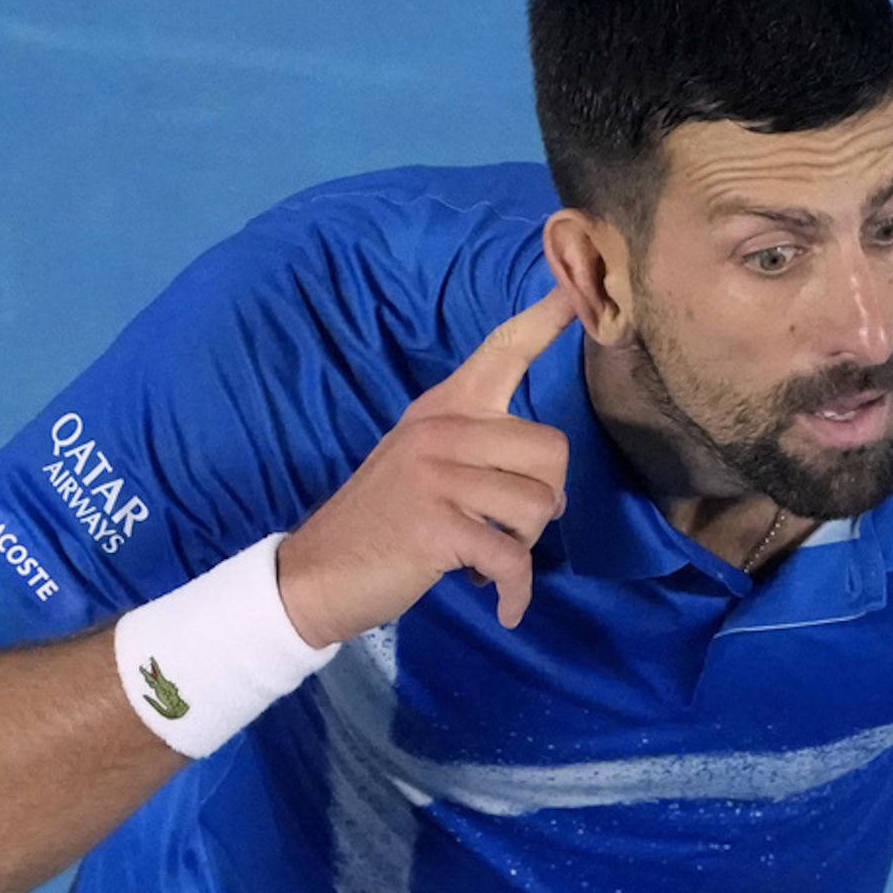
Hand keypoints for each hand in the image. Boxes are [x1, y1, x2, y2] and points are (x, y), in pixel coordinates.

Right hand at [277, 288, 575, 645]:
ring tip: (486, 556)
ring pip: (540, 505)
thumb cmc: (382, 521)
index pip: (504, 350)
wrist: (315, 573)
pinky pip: (513, 559)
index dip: (547, 318)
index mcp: (445, 407)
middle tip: (506, 529)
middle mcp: (443, 429)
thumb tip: (555, 489)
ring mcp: (438, 476)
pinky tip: (503, 606)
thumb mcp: (425, 465)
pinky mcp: (437, 526)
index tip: (577, 285)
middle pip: (551, 449)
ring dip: (524, 545)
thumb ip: (483, 455)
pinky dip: (515, 593)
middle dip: (543, 500)